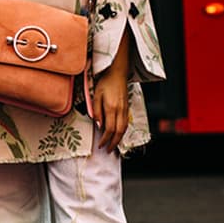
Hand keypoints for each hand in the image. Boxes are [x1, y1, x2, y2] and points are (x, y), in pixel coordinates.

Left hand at [92, 27, 130, 153]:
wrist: (117, 72)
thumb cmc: (105, 82)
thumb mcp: (96, 96)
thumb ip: (97, 111)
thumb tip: (99, 125)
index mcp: (111, 108)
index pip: (109, 129)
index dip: (105, 139)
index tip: (101, 145)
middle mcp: (120, 110)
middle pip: (119, 132)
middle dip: (113, 143)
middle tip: (108, 150)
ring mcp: (125, 109)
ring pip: (124, 128)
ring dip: (119, 139)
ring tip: (113, 145)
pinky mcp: (127, 107)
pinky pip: (126, 123)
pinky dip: (122, 132)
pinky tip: (118, 134)